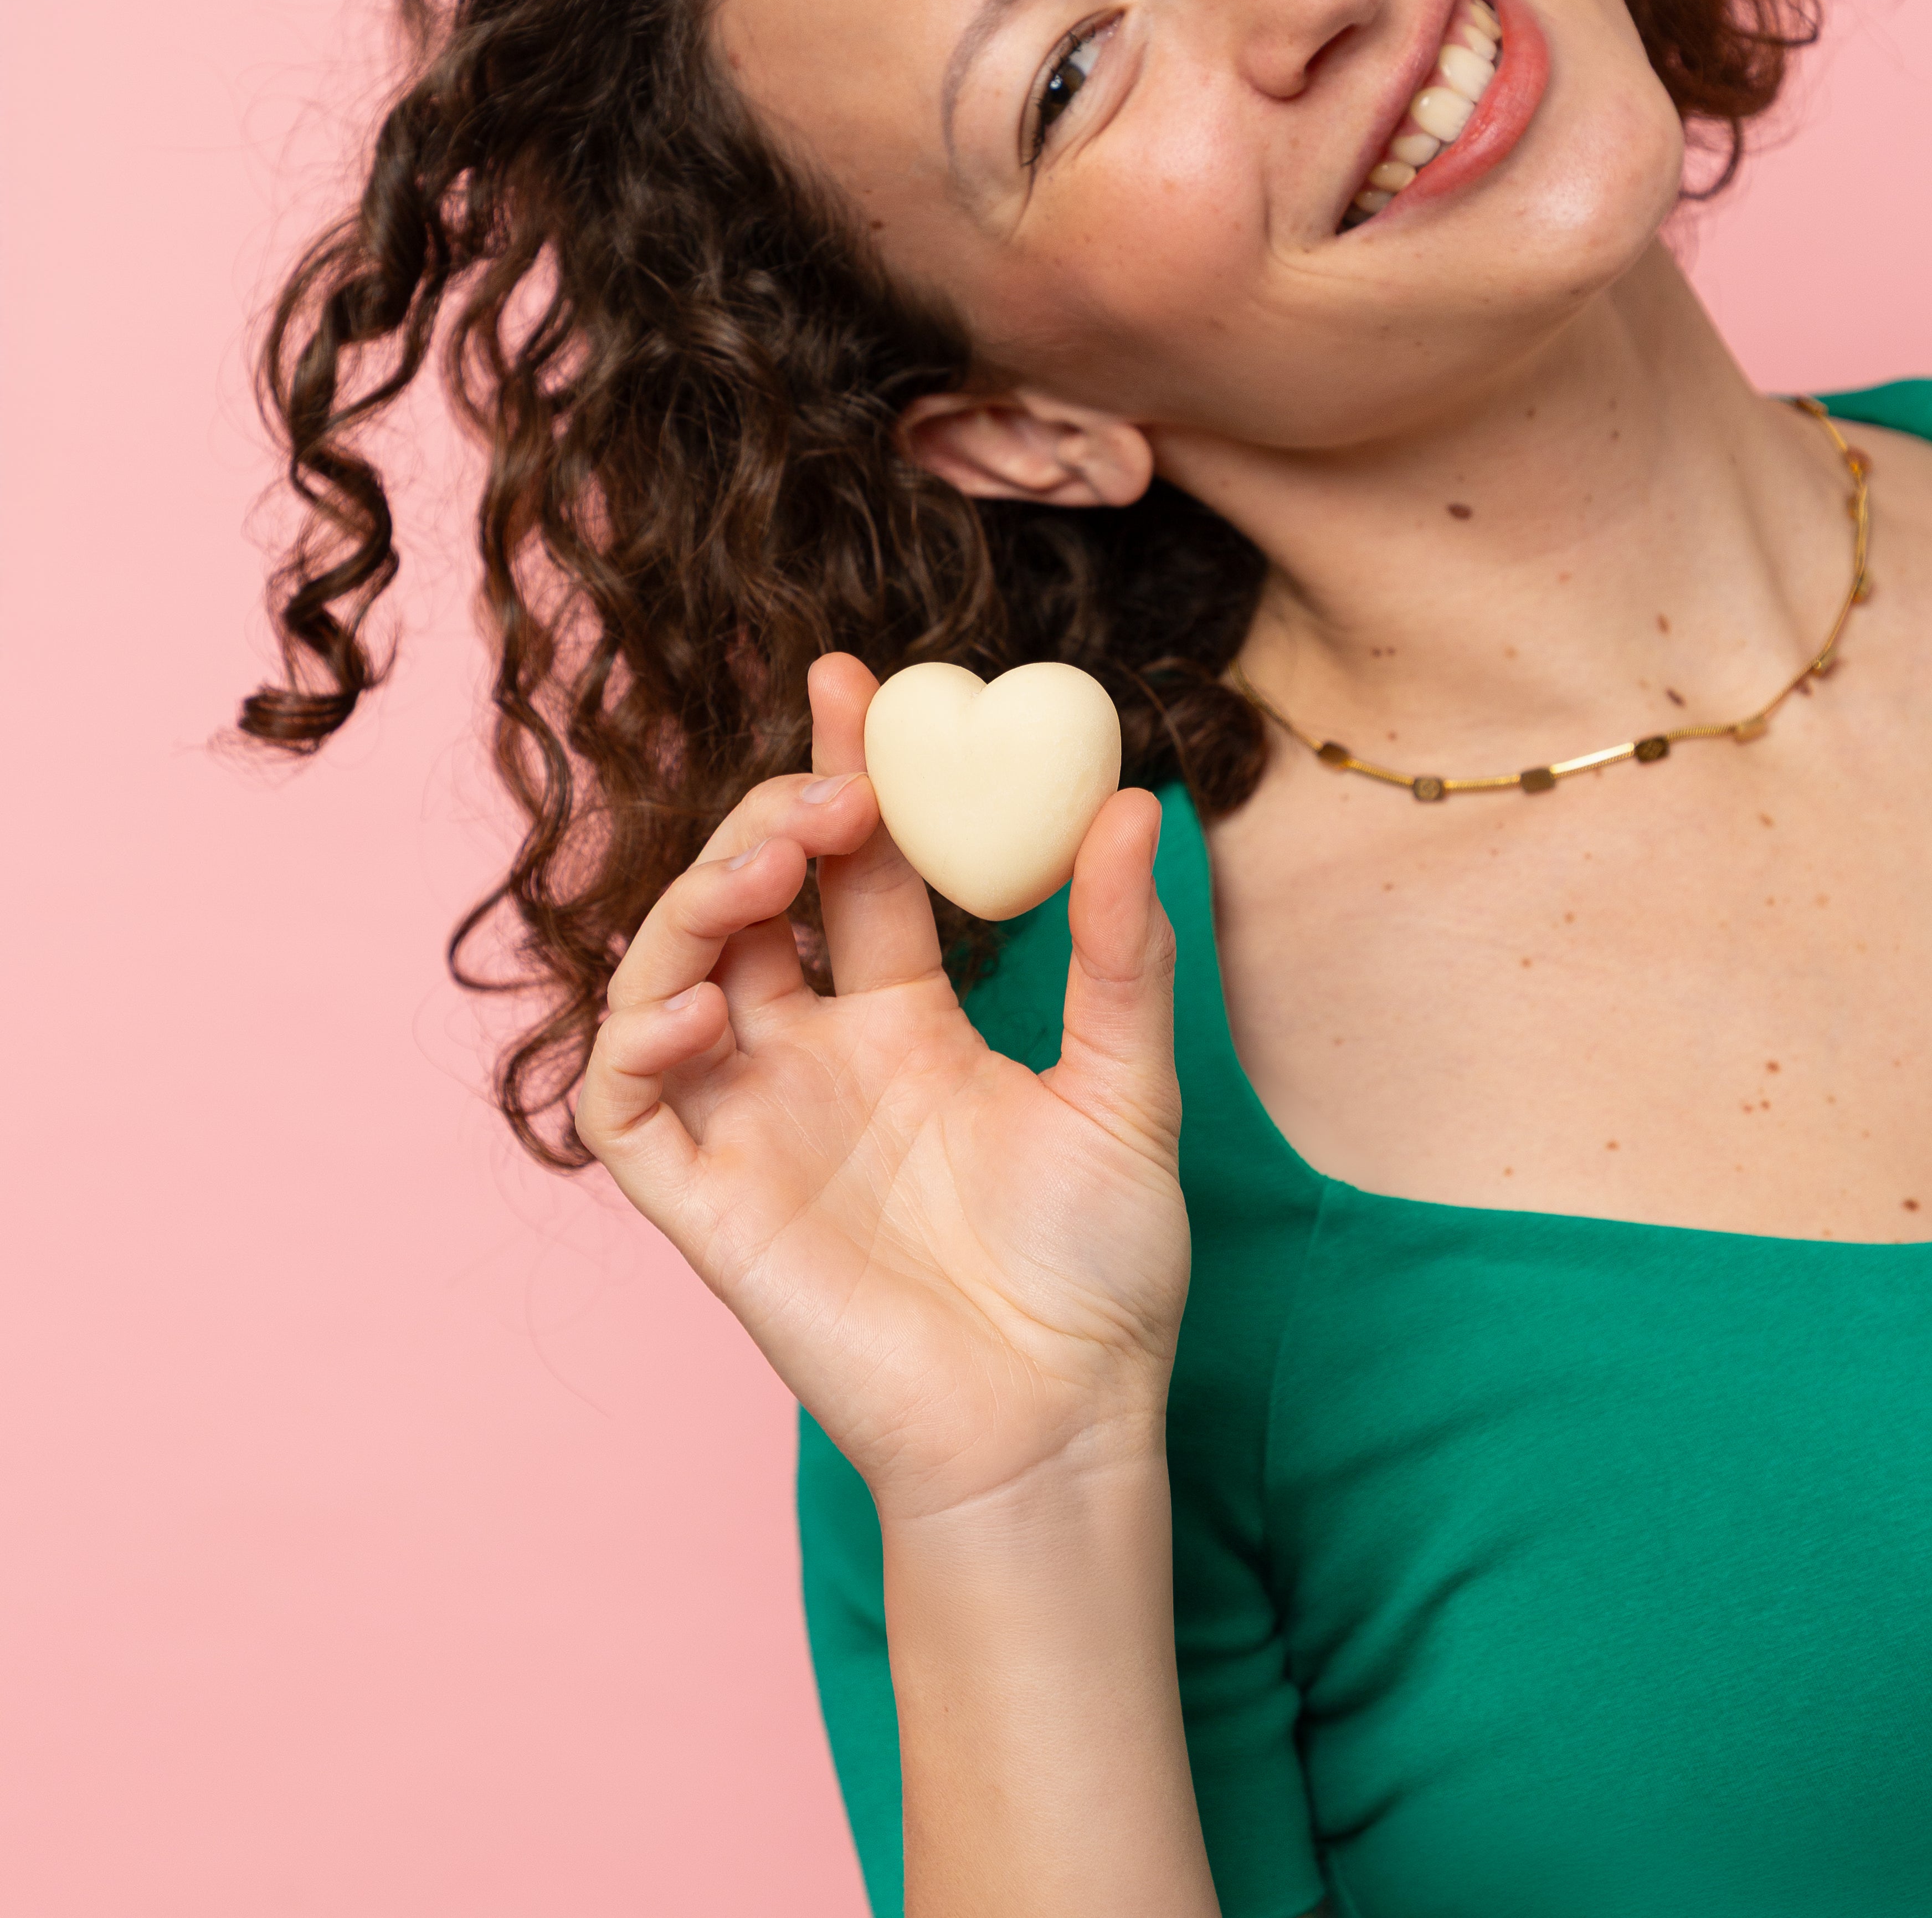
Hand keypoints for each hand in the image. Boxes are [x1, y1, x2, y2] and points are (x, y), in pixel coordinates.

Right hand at [576, 653, 1186, 1523]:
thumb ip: (1122, 952)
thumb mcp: (1127, 1089)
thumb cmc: (1099, 1273)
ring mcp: (754, 1125)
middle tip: (834, 792)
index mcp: (907, 1025)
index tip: (850, 679)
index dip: (841, 772)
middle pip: (749, 901)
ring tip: (770, 865)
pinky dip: (639, 1035)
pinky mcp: (709, 1203)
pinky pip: (627, 1103)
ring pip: (670, 974)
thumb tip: (1131, 802)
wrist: (1062, 1425)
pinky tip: (706, 1001)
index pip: (853, 871)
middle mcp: (817, 1060)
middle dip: (770, 822)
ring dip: (700, 899)